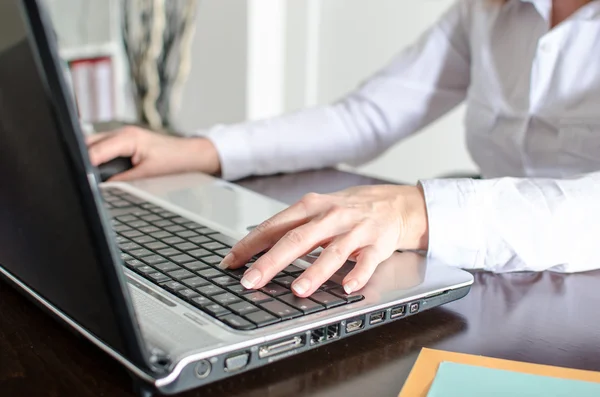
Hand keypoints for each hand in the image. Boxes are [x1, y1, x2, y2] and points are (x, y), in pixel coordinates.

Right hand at [86, 126, 220, 180]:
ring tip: (78, 170)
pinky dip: (96, 154)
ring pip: (94, 142)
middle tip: (71, 172)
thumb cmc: (172, 161)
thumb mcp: (146, 174)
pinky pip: (103, 145)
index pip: (96, 150)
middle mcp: (122, 133)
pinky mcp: (124, 140)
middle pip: (89, 142)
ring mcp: (122, 135)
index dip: (84, 163)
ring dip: (86, 154)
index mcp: (127, 138)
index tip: (74, 173)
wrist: (188, 154)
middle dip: (80, 156)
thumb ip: (123, 179)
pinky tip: (92, 165)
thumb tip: (104, 186)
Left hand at [220, 185, 428, 296]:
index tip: (231, 261)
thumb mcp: (317, 210)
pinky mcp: (378, 244)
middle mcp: (331, 216)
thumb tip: (254, 248)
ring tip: (297, 290)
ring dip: (315, 272)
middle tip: (251, 281)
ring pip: (333, 252)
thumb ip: (290, 227)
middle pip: (298, 239)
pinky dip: (358, 275)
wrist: (393, 203)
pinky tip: (348, 288)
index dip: (251, 244)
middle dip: (272, 261)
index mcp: (311, 207)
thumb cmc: (348, 209)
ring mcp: (355, 230)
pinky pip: (367, 262)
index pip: (275, 226)